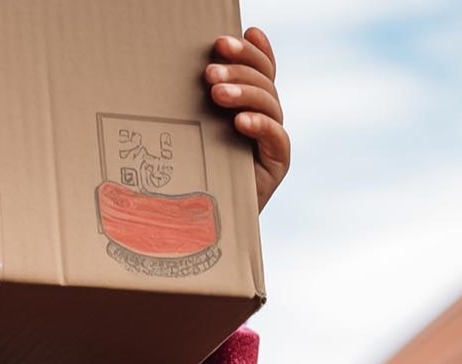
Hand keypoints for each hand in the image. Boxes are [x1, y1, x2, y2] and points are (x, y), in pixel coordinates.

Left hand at [206, 27, 289, 211]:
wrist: (200, 227)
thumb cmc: (188, 178)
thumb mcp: (188, 135)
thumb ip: (194, 105)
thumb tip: (184, 72)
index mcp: (248, 106)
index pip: (259, 69)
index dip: (250, 51)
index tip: (227, 38)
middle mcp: (265, 119)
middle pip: (264, 81)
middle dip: (239, 68)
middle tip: (210, 68)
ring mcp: (273, 141)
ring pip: (269, 104)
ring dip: (244, 93)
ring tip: (217, 91)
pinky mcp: (277, 165)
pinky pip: (275, 138)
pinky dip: (259, 125)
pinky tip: (240, 122)